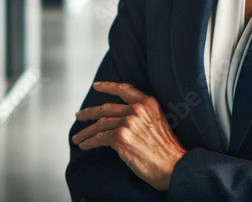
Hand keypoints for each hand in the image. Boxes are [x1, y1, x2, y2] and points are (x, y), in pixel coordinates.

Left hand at [72, 81, 187, 190]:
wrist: (173, 165)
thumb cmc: (167, 149)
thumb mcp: (158, 122)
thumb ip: (140, 116)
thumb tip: (119, 120)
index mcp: (148, 103)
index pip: (124, 89)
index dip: (107, 86)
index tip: (97, 86)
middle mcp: (137, 109)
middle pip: (106, 108)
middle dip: (89, 113)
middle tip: (80, 116)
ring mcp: (128, 123)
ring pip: (99, 125)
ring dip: (86, 132)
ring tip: (78, 138)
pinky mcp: (120, 138)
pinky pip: (99, 138)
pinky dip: (89, 142)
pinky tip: (84, 145)